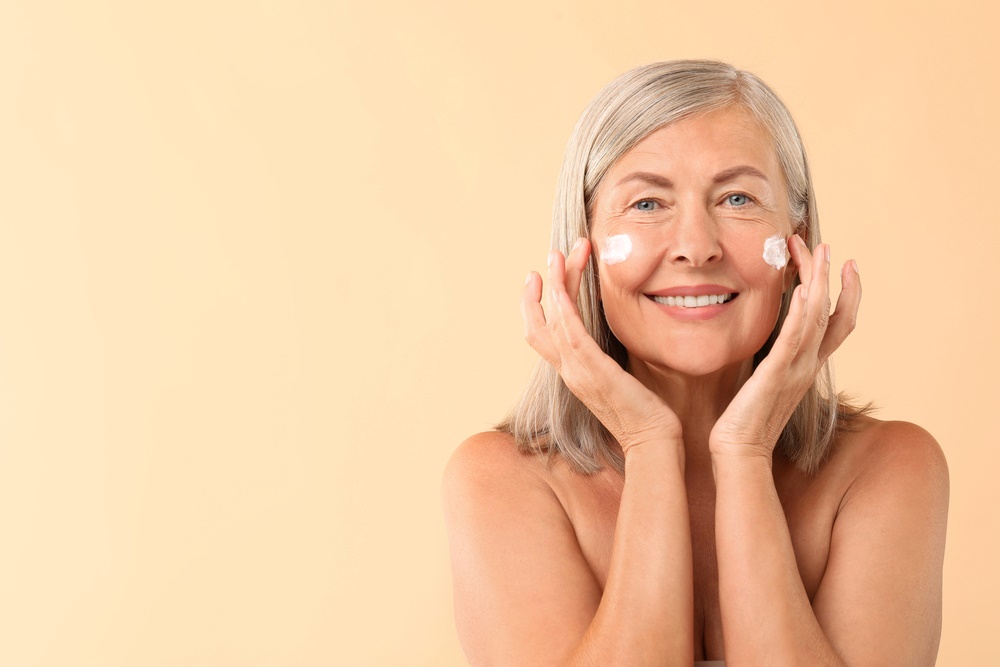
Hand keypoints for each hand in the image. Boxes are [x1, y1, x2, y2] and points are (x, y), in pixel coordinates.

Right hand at [522, 238, 682, 453]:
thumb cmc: (646, 413)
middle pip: (539, 322)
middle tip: (552, 255)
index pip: (542, 334)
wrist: (653, 441)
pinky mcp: (593, 370)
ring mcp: (577, 372)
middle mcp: (569, 371)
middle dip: (543, 287)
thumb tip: (618, 334)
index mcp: (574, 373)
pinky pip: (569, 332)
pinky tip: (560, 283)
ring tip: (558, 254)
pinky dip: (562, 305)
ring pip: (553, 319)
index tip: (543, 277)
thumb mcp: (622, 379)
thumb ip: (611, 358)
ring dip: (554, 283)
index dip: (536, 305)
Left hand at [709, 236, 861, 457]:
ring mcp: (795, 370)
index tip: (844, 263)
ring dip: (819, 282)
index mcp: (807, 366)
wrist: (739, 452)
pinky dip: (801, 315)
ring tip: (818, 252)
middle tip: (825, 245)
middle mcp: (807, 365)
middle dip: (830, 276)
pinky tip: (803, 291)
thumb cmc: (745, 419)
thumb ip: (773, 358)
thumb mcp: (765, 381)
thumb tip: (768, 337)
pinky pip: (793, 340)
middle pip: (832, 313)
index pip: (837, 323)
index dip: (846, 293)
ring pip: (817, 319)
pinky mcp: (775, 375)